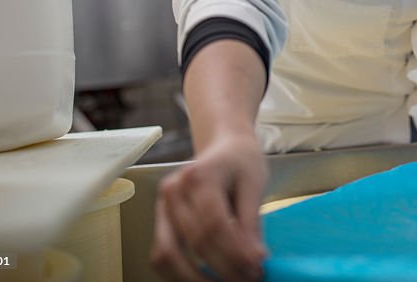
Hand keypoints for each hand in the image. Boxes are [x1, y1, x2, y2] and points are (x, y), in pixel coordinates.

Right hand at [151, 133, 268, 280]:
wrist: (223, 147)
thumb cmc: (241, 162)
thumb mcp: (255, 183)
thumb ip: (251, 221)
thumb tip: (254, 259)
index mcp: (199, 175)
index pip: (215, 223)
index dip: (235, 252)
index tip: (257, 268)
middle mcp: (173, 190)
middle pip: (195, 241)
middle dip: (224, 268)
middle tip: (249, 278)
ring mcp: (161, 206)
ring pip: (169, 255)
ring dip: (196, 279)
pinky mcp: (159, 220)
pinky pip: (162, 255)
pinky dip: (180, 274)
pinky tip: (206, 278)